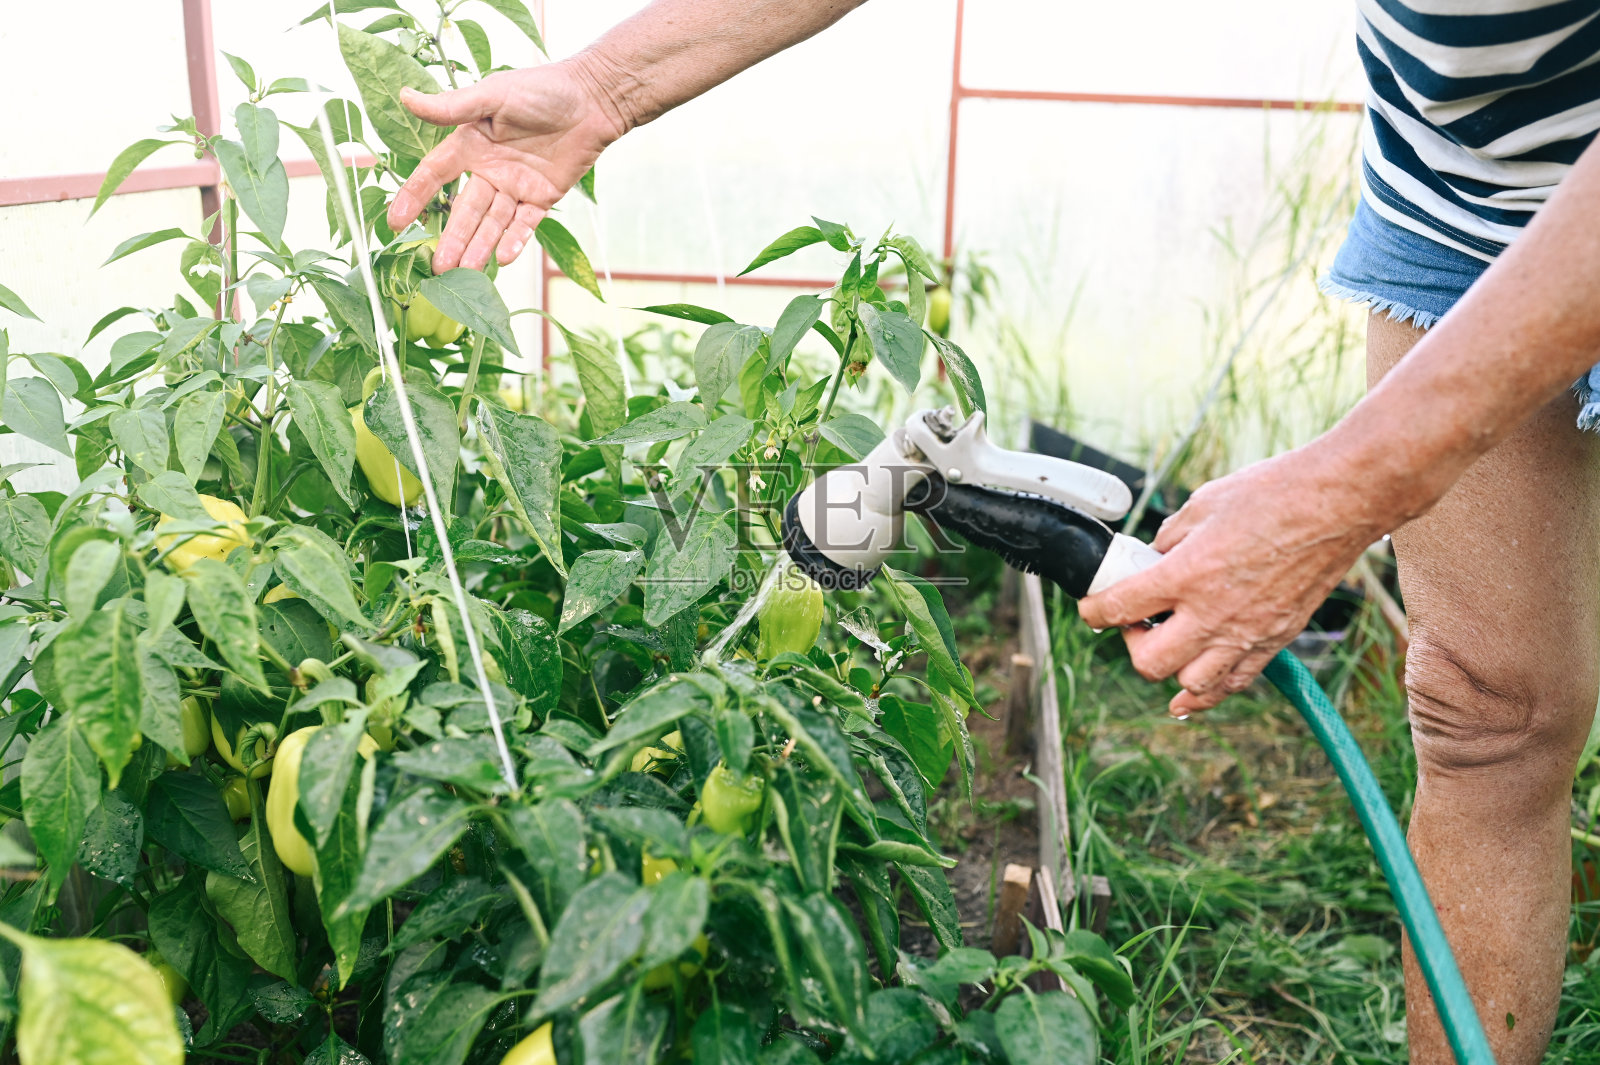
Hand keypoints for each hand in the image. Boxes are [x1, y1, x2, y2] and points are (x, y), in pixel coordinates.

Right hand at [385, 60, 626, 271]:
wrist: (592, 100)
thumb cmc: (542, 89)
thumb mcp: (493, 94)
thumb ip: (451, 107)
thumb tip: (406, 98)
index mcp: (471, 145)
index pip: (435, 175)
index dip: (414, 197)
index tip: (395, 223)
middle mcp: (490, 170)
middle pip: (465, 209)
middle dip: (452, 238)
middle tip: (437, 267)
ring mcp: (516, 186)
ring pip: (492, 222)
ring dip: (479, 247)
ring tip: (464, 271)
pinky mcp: (543, 197)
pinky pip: (526, 224)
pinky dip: (515, 240)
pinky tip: (503, 258)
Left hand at [1078, 448, 1380, 715]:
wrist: (1338, 501)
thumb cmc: (1272, 493)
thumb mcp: (1201, 504)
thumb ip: (1169, 538)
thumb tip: (1153, 556)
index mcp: (1186, 574)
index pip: (1118, 609)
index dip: (1093, 611)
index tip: (1091, 608)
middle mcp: (1213, 613)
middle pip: (1148, 662)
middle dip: (1131, 644)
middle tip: (1136, 621)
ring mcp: (1247, 632)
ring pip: (1191, 683)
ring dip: (1170, 669)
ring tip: (1169, 642)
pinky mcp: (1276, 638)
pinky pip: (1235, 682)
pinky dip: (1208, 691)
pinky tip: (1191, 691)